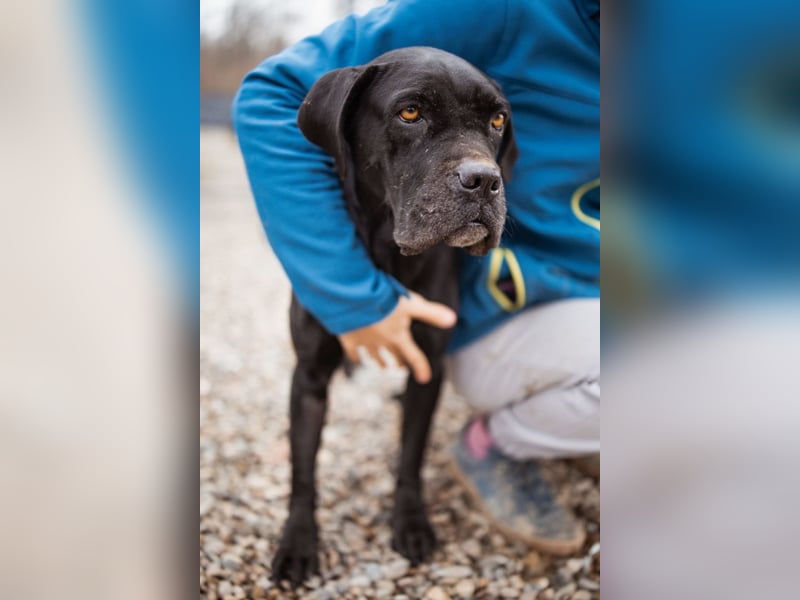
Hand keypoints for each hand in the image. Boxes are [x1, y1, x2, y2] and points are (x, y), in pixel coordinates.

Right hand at [338, 292, 456, 383]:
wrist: (354, 297)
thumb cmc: (384, 299)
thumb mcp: (411, 304)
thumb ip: (431, 313)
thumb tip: (453, 319)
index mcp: (398, 337)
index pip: (414, 356)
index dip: (421, 367)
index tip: (425, 378)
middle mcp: (382, 344)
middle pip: (394, 359)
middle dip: (400, 364)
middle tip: (402, 368)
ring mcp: (365, 343)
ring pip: (375, 358)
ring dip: (381, 364)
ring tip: (383, 367)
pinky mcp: (349, 338)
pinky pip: (353, 353)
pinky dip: (356, 357)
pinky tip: (356, 359)